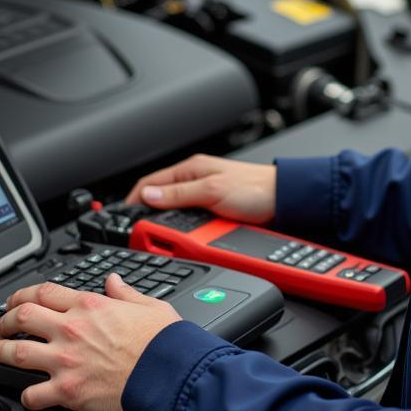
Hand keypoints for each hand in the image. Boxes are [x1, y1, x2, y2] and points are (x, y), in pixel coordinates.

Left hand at [0, 275, 180, 410]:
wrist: (170, 374)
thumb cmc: (164, 342)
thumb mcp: (149, 305)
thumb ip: (125, 293)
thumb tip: (114, 282)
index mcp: (90, 306)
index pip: (44, 292)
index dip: (23, 295)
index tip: (18, 301)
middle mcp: (72, 329)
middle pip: (22, 316)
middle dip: (6, 320)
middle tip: (2, 326)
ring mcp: (66, 361)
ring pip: (16, 352)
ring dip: (0, 351)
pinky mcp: (68, 391)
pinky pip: (34, 394)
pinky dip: (27, 396)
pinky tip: (27, 395)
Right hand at [124, 153, 276, 223]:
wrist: (284, 202)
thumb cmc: (255, 188)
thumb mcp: (212, 191)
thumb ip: (179, 195)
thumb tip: (148, 196)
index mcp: (190, 170)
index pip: (150, 183)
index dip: (134, 200)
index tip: (125, 219)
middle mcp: (194, 182)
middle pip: (161, 202)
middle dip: (152, 218)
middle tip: (144, 234)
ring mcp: (203, 197)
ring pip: (176, 216)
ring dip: (172, 228)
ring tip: (167, 238)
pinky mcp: (213, 212)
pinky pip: (193, 224)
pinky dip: (188, 233)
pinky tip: (189, 239)